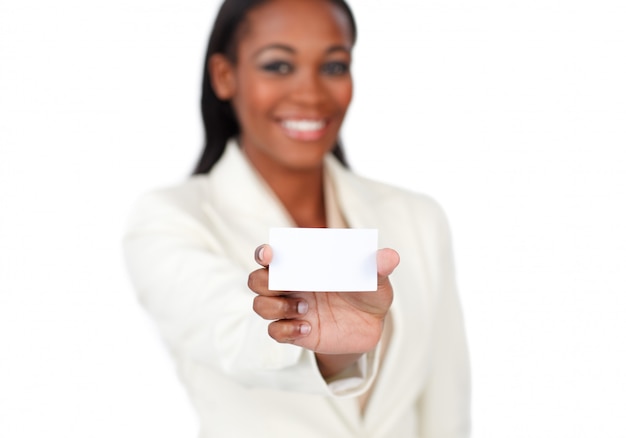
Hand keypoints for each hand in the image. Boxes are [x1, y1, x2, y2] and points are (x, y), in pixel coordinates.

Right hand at [248, 244, 399, 354]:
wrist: (372, 325)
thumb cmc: (368, 291)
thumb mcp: (377, 278)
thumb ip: (379, 266)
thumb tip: (390, 256)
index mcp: (304, 264)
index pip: (272, 254)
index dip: (264, 252)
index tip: (269, 254)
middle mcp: (292, 284)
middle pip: (256, 280)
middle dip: (263, 282)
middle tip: (286, 285)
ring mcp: (292, 308)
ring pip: (260, 306)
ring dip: (276, 307)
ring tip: (307, 308)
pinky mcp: (297, 332)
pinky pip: (275, 332)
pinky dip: (286, 330)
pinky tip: (307, 328)